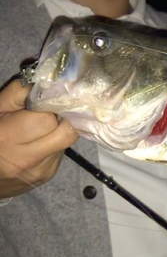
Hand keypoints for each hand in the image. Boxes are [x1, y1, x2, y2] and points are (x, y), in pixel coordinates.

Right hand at [0, 80, 78, 198]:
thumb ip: (19, 93)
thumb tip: (48, 80)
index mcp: (9, 138)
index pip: (48, 118)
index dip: (50, 106)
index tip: (48, 100)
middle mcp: (28, 158)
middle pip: (67, 132)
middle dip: (64, 118)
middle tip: (54, 111)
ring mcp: (41, 170)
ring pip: (67, 142)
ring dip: (60, 130)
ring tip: (44, 127)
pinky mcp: (49, 175)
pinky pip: (62, 152)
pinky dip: (56, 142)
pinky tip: (42, 141)